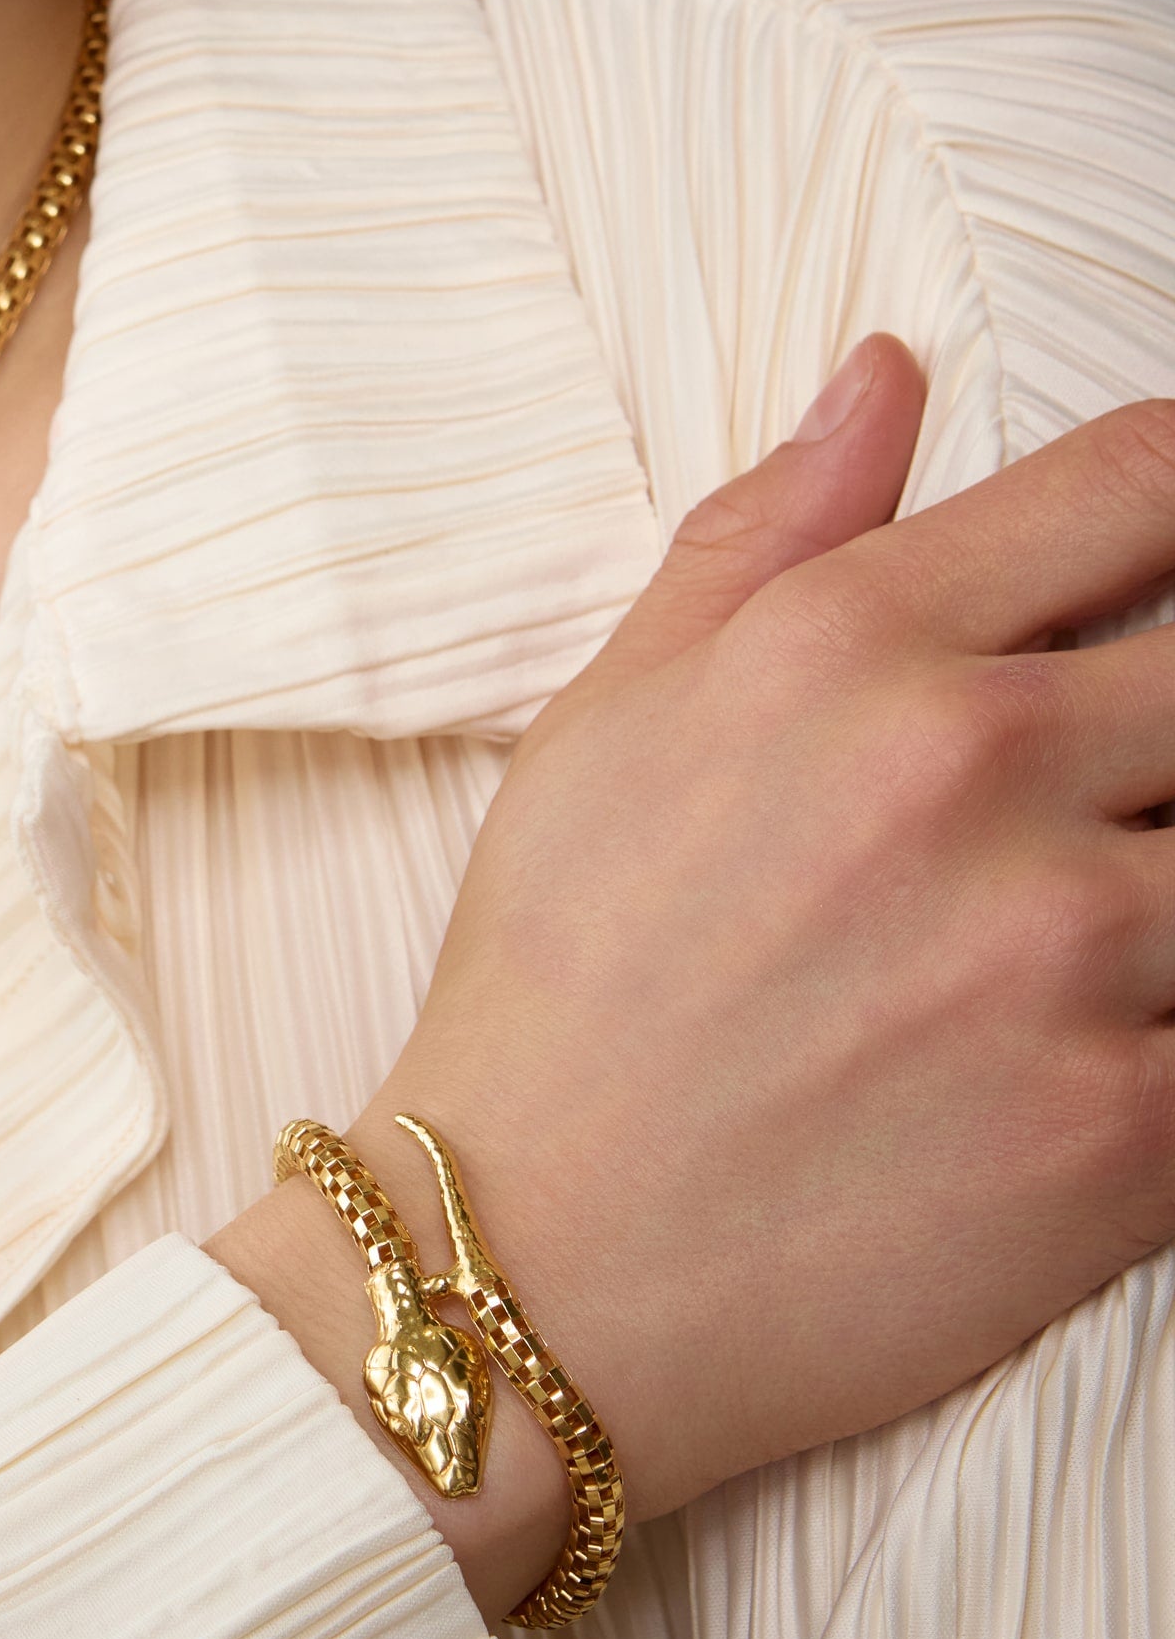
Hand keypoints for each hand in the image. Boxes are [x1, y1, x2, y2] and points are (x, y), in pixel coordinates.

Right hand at [213, 338, 1174, 1615]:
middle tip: (1115, 783)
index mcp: (853, 646)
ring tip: (1094, 919)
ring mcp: (1069, 953)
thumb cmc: (560, 982)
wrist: (526, 1266)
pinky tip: (1100, 1033)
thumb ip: (766, 535)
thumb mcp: (612, 717)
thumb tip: (887, 372)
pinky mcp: (1133, 1131)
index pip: (1149, 482)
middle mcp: (973, 767)